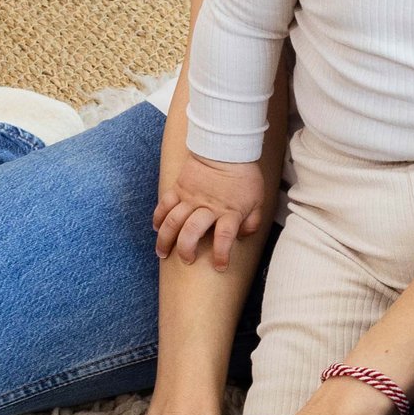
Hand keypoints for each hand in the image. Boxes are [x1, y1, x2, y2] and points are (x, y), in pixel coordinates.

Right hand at [154, 153, 264, 269]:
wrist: (226, 147)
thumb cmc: (244, 175)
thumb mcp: (257, 200)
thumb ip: (252, 221)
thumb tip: (242, 236)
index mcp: (229, 212)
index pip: (224, 239)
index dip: (221, 256)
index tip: (219, 266)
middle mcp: (208, 207)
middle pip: (191, 232)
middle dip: (186, 249)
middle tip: (186, 259)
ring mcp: (191, 198)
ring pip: (173, 221)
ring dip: (165, 238)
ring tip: (162, 252)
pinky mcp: (179, 188)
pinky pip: (165, 204)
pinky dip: (158, 216)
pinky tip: (156, 227)